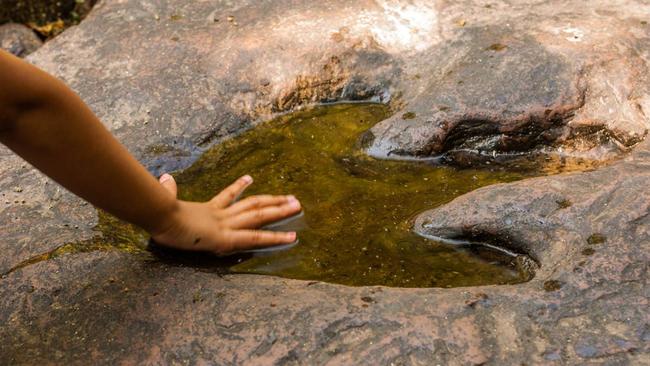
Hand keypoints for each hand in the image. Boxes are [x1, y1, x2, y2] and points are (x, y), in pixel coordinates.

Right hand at [151, 174, 300, 254]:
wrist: (158, 214)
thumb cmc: (157, 210)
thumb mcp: (163, 200)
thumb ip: (167, 190)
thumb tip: (164, 178)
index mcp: (206, 209)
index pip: (226, 196)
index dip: (239, 187)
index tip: (249, 178)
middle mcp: (220, 215)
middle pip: (252, 204)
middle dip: (272, 201)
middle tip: (291, 198)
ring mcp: (225, 225)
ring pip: (259, 216)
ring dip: (280, 211)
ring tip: (298, 206)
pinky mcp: (226, 238)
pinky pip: (255, 238)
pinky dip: (274, 238)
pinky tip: (291, 237)